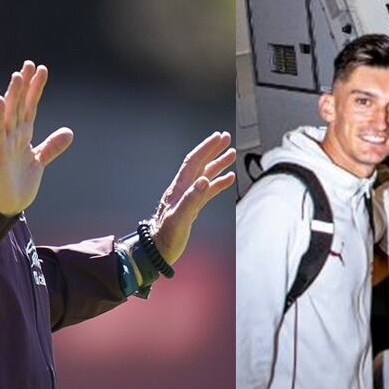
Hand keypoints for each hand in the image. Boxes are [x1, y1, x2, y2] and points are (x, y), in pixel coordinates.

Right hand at [0, 61, 73, 215]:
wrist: (6, 205)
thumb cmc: (18, 182)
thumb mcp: (39, 161)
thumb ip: (52, 146)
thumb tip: (69, 131)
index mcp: (22, 135)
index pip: (30, 106)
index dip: (35, 88)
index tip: (42, 69)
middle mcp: (12, 135)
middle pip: (19, 104)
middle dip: (24, 84)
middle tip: (30, 63)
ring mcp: (3, 143)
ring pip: (8, 113)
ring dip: (13, 94)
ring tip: (18, 75)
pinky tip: (1, 100)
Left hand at [151, 131, 236, 262]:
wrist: (157, 251)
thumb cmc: (166, 237)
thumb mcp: (179, 219)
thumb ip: (192, 199)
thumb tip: (205, 180)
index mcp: (179, 188)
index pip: (194, 162)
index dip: (206, 148)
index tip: (219, 137)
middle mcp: (183, 189)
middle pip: (200, 164)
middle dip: (213, 149)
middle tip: (226, 137)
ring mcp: (188, 197)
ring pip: (205, 175)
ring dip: (218, 164)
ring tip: (231, 154)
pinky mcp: (192, 207)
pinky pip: (208, 191)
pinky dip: (218, 183)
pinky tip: (228, 178)